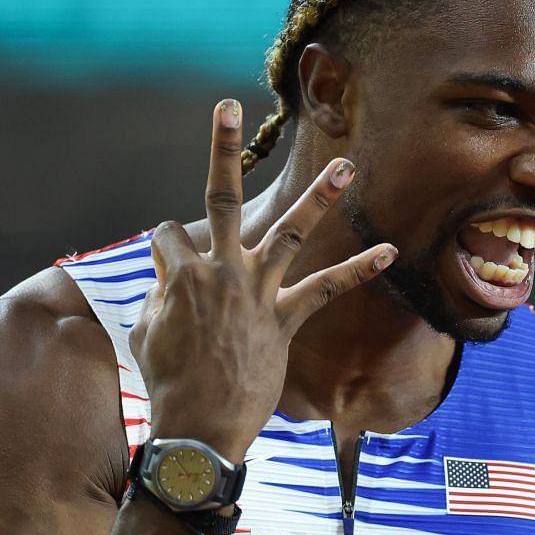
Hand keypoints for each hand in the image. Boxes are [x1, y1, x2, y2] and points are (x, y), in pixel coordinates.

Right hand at [130, 99, 394, 461]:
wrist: (197, 428)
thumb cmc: (166, 384)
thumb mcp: (146, 333)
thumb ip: (159, 297)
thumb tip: (169, 281)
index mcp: (180, 274)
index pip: (170, 236)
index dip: (167, 253)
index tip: (168, 280)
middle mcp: (220, 271)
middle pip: (219, 196)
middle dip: (221, 147)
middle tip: (228, 107)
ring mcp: (256, 293)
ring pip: (289, 231)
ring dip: (319, 197)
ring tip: (346, 167)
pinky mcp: (285, 319)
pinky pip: (327, 288)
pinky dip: (358, 269)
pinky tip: (388, 251)